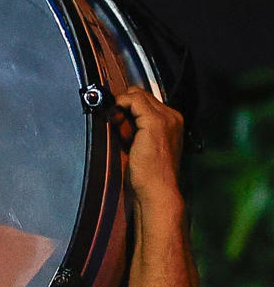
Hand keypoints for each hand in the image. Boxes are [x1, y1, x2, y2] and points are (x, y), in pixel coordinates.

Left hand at [114, 87, 185, 210]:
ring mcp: (165, 118)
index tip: (116, 120)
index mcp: (172, 123)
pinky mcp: (155, 122)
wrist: (158, 191)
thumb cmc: (149, 176)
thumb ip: (136, 131)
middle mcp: (172, 117)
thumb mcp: (143, 148)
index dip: (128, 107)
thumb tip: (118, 118)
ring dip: (122, 106)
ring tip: (115, 125)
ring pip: (137, 95)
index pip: (148, 101)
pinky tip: (114, 119)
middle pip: (142, 95)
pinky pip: (133, 100)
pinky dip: (120, 105)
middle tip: (114, 123)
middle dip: (125, 105)